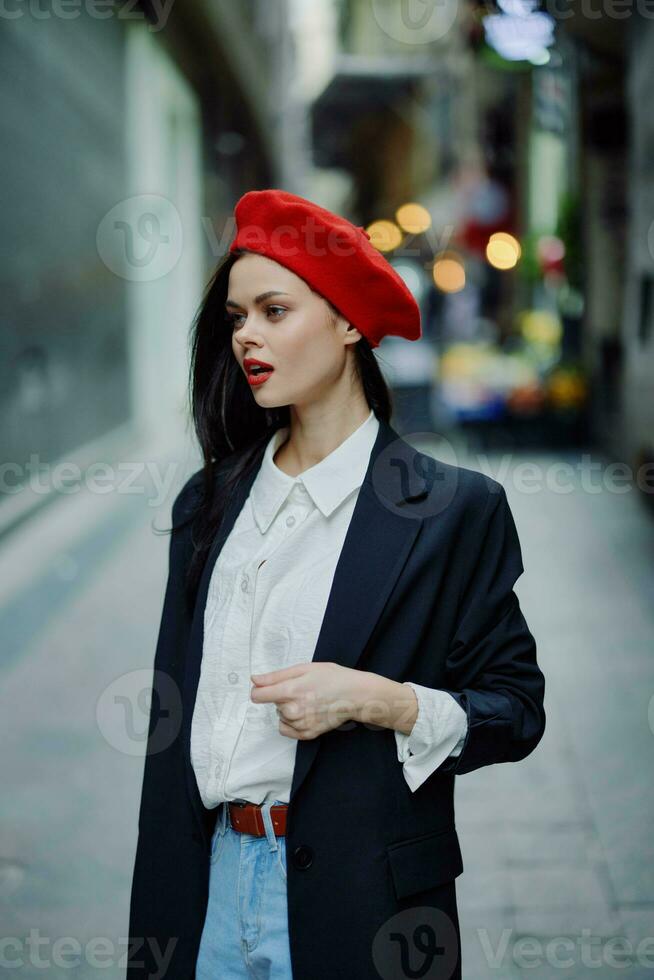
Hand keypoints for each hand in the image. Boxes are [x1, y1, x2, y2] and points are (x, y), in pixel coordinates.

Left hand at [249, 662, 364, 739]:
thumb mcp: (304, 668)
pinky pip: (285, 729)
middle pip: (272, 704)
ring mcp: (301, 724)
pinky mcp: (307, 734)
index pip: (258, 696)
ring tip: (308, 700)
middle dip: (282, 696)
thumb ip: (276, 676)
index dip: (259, 690)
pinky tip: (305, 713)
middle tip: (302, 689)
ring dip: (288, 709)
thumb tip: (254, 680)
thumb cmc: (332, 678)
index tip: (266, 687)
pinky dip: (291, 722)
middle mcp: (294, 710)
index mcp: (292, 690)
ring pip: (280, 716)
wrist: (355, 696)